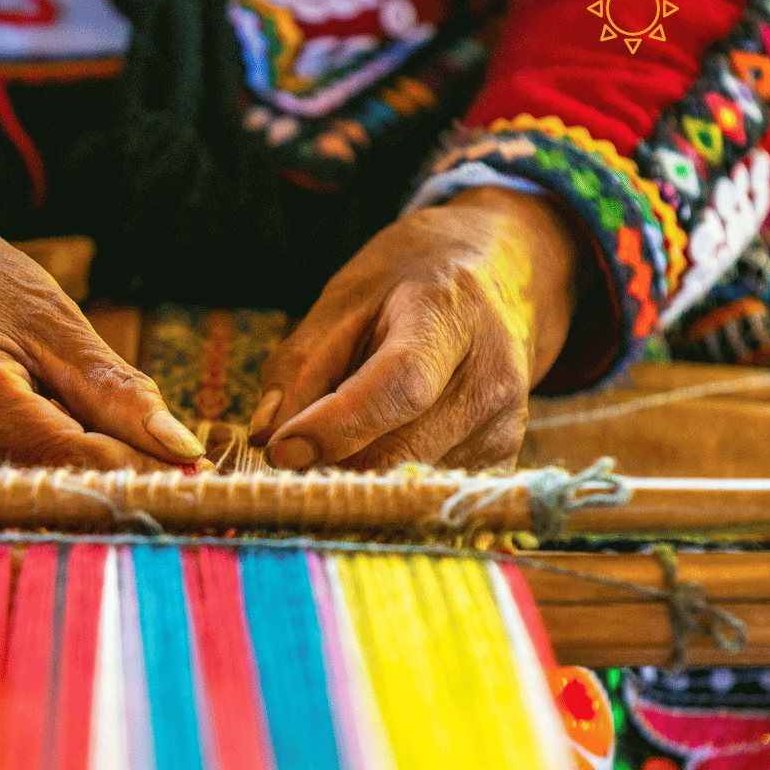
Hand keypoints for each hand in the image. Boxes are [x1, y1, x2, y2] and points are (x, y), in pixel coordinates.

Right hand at [0, 138, 204, 469]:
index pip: (80, 466)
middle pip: (57, 497)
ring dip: (84, 485)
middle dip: (123, 488)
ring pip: (34, 504)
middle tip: (176, 472)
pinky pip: (5, 496)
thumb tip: (184, 454)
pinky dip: (46, 479)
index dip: (149, 475)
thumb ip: (117, 393)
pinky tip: (57, 446)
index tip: (204, 476)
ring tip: (104, 443)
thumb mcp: (53, 318)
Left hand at [248, 185, 580, 470]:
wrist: (493, 278)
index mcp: (449, 318)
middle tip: (285, 457)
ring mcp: (503, 427)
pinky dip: (384, 480)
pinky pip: (424, 491)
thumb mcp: (342, 301)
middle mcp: (490, 378)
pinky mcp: (500, 461)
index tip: (279, 452)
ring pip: (406, 481)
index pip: (400, 386)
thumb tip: (266, 436)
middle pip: (400, 450)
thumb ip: (300, 366)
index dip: (336, 426)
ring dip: (355, 473)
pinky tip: (375, 445)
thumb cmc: (405, 288)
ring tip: (340, 432)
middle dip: (331, 464)